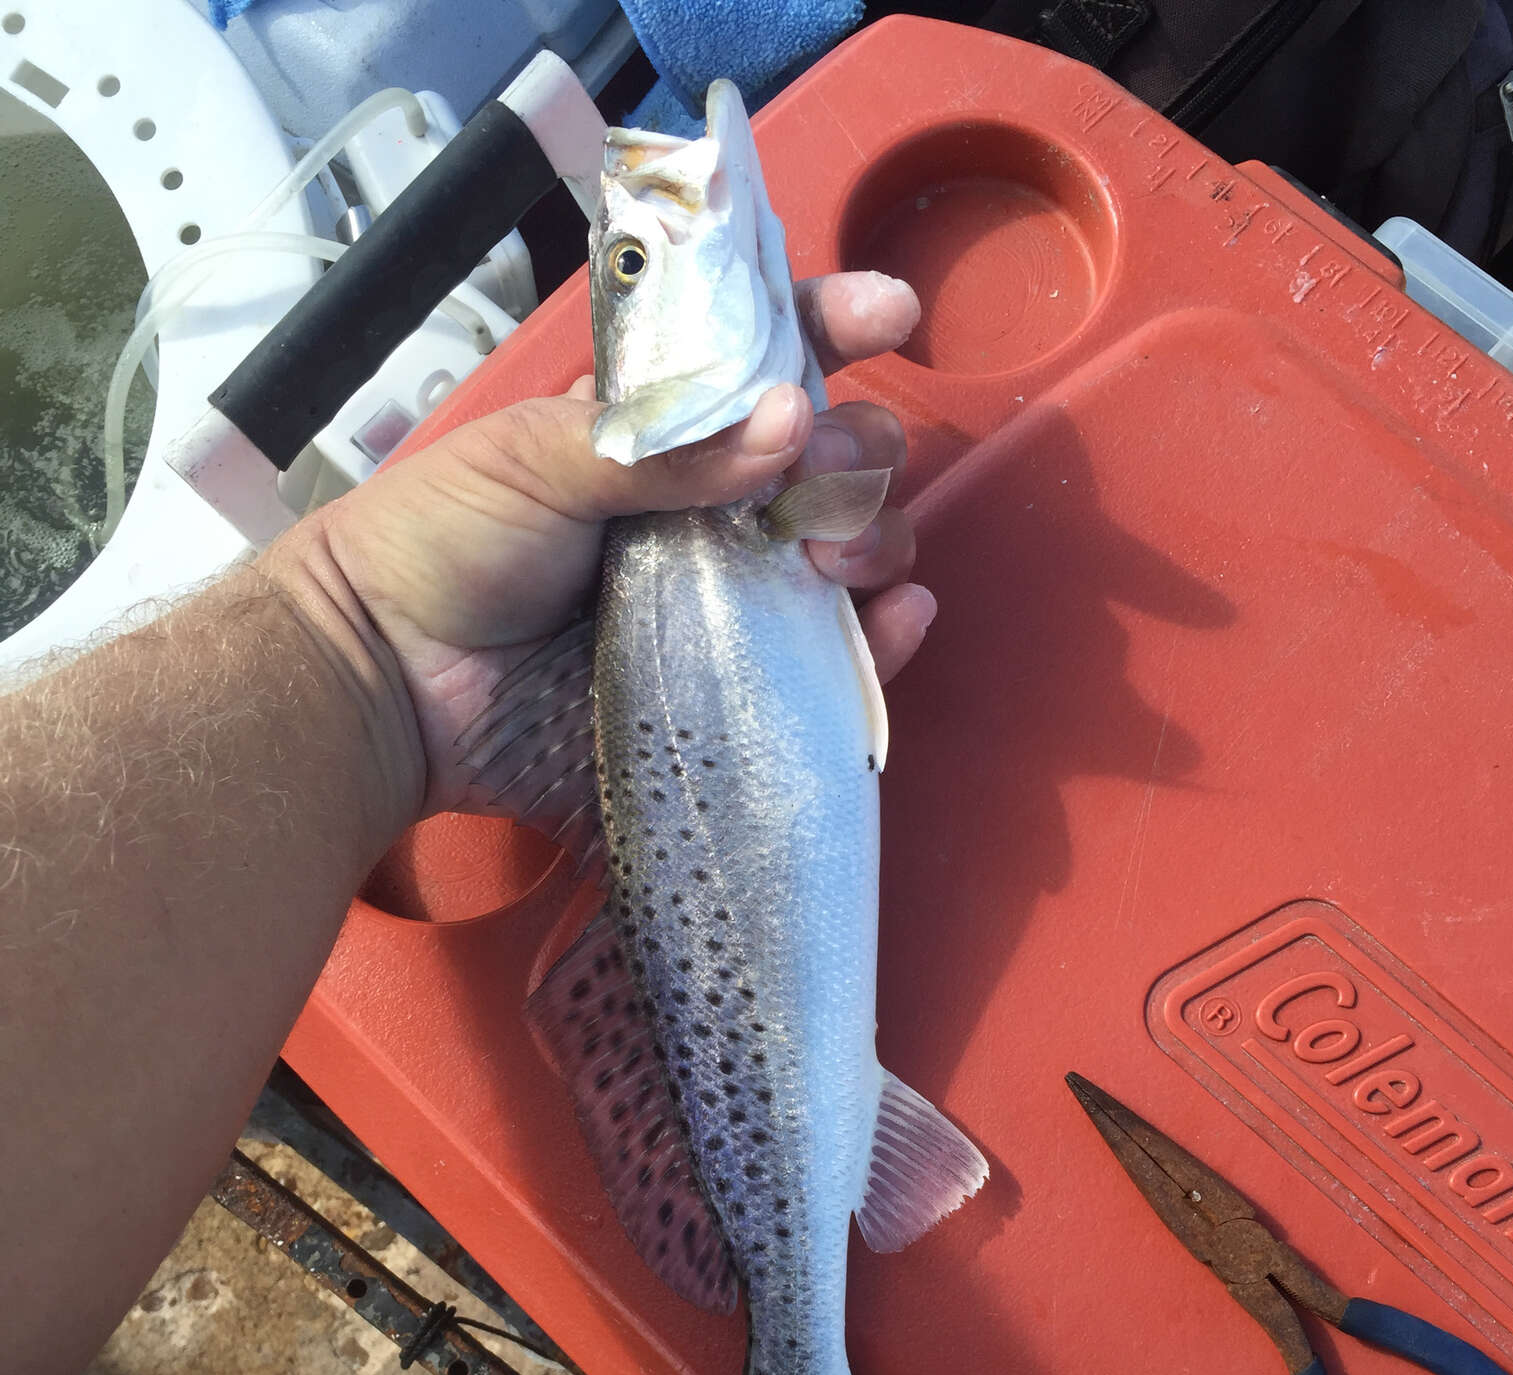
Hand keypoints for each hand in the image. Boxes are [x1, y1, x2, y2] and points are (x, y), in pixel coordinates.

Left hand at [265, 272, 931, 828]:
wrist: (389, 684)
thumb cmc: (441, 544)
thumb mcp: (535, 459)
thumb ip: (663, 446)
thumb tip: (791, 426)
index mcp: (662, 433)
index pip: (764, 362)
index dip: (831, 328)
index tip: (886, 315)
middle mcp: (710, 513)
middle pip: (830, 463)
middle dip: (862, 451)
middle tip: (831, 472)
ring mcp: (725, 605)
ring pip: (845, 561)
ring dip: (875, 542)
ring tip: (841, 556)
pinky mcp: (728, 695)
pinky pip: (823, 672)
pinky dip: (876, 647)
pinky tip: (896, 622)